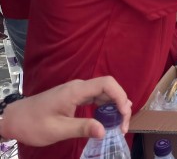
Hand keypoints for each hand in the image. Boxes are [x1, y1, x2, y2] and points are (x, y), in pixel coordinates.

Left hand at [2, 76, 131, 146]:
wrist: (14, 119)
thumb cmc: (33, 124)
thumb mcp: (57, 129)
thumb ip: (82, 128)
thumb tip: (104, 132)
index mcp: (76, 90)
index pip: (107, 84)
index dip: (120, 96)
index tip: (124, 114)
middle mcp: (79, 87)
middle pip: (109, 88)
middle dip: (121, 104)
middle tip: (123, 125)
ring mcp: (77, 91)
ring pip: (104, 93)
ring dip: (114, 106)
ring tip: (120, 123)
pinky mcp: (75, 97)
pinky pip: (96, 98)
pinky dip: (105, 107)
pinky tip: (108, 118)